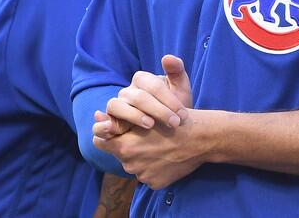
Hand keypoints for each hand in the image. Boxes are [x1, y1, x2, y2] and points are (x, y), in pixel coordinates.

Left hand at [93, 108, 223, 189]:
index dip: (108, 134)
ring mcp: (143, 176)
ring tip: (162, 145)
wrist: (202, 138)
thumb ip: (117, 120)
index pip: (100, 142)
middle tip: (148, 137)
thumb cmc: (173, 120)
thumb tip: (96, 116)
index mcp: (124, 146)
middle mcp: (130, 164)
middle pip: (120, 153)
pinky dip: (156, 167)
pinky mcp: (155, 184)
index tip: (118, 129)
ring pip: (136, 164)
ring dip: (144, 156)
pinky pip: (149, 175)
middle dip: (129, 145)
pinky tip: (168, 157)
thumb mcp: (145, 114)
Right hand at [102, 55, 192, 132]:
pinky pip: (101, 123)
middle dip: (159, 110)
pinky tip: (113, 130)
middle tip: (175, 123)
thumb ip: (176, 71)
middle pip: (139, 97)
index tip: (183, 114)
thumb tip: (166, 57)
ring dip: (134, 116)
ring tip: (151, 125)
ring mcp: (117, 106)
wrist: (170, 128)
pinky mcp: (111, 123)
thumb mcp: (181, 89)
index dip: (169, 100)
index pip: (153, 86)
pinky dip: (103, 126)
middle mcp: (127, 91)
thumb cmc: (175, 107)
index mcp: (142, 79)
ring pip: (117, 106)